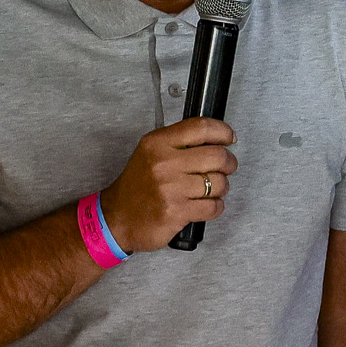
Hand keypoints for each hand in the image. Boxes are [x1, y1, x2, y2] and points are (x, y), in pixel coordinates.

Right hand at [97, 118, 236, 252]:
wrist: (116, 218)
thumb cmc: (138, 186)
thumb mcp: (151, 153)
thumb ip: (179, 142)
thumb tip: (217, 138)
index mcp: (157, 143)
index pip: (201, 128)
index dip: (223, 131)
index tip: (229, 138)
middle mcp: (163, 164)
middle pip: (218, 156)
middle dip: (229, 163)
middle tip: (226, 168)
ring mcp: (170, 189)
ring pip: (219, 183)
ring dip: (221, 188)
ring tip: (209, 189)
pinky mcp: (176, 212)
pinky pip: (214, 207)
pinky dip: (215, 206)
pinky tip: (205, 205)